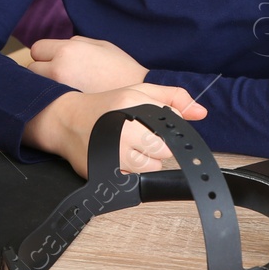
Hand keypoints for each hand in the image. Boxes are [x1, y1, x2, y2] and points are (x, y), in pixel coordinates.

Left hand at [22, 36, 147, 93]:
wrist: (138, 98)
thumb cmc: (122, 70)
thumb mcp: (102, 45)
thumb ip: (76, 42)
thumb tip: (58, 46)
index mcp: (68, 50)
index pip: (37, 49)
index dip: (45, 54)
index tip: (54, 60)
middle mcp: (59, 69)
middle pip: (32, 69)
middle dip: (42, 71)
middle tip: (58, 77)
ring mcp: (59, 92)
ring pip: (37, 88)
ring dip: (44, 88)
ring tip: (61, 91)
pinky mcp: (64, 110)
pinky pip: (47, 104)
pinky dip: (52, 103)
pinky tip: (66, 104)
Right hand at [22, 84, 206, 177]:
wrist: (66, 120)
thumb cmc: (105, 106)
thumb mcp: (138, 92)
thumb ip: (172, 97)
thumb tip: (202, 112)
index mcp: (134, 109)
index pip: (171, 131)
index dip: (164, 129)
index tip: (152, 126)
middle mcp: (123, 134)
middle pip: (163, 153)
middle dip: (155, 145)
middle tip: (137, 134)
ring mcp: (113, 155)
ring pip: (150, 168)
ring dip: (144, 159)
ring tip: (126, 144)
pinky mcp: (104, 172)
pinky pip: (133, 177)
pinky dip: (129, 169)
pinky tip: (117, 155)